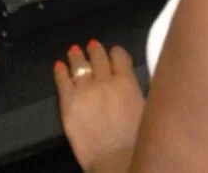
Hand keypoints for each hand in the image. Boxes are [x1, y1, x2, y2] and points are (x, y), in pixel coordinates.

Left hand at [53, 40, 143, 172]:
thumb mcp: (149, 112)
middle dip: (95, 50)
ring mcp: (84, 90)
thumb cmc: (137, 144)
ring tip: (74, 51)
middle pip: (98, 57)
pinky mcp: (68, 102)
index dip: (116, 53)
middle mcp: (105, 81)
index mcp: (127, 83)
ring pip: (79, 65)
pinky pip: (62, 80)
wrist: (116, 162)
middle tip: (92, 46)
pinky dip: (60, 71)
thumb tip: (146, 81)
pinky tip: (59, 67)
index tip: (115, 53)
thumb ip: (142, 92)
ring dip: (76, 57)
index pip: (119, 57)